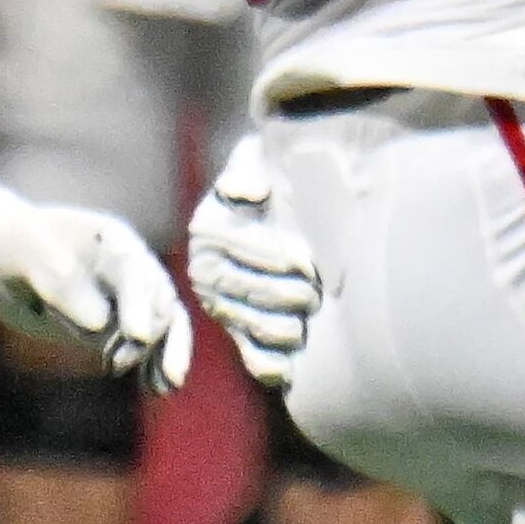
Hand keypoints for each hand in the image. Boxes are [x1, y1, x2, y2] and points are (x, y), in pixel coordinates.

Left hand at [0, 165, 191, 387]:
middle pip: (156, 300)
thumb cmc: (4, 244)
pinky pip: (146, 345)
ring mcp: (124, 296)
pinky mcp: (115, 324)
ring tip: (163, 387)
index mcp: (109, 238)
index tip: (136, 335)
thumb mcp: (18, 252)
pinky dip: (153, 365)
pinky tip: (156, 389)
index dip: (139, 303)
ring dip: (165, 354)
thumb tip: (100, 321)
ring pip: (162, 325)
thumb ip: (56, 278)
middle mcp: (126, 265)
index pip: (134, 270)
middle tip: (117, 361)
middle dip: (149, 333)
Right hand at [186, 133, 318, 391]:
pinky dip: (275, 363)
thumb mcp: (256, 159)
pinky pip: (257, 359)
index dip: (281, 258)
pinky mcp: (241, 334)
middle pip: (254, 292)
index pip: (247, 250)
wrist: (279, 210)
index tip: (309, 262)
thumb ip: (249, 167)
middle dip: (292, 293)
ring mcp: (222, 307)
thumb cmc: (271, 180)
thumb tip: (249, 194)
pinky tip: (294, 357)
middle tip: (318, 289)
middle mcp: (207, 272)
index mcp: (209, 230)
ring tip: (309, 312)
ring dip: (290, 325)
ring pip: (259, 327)